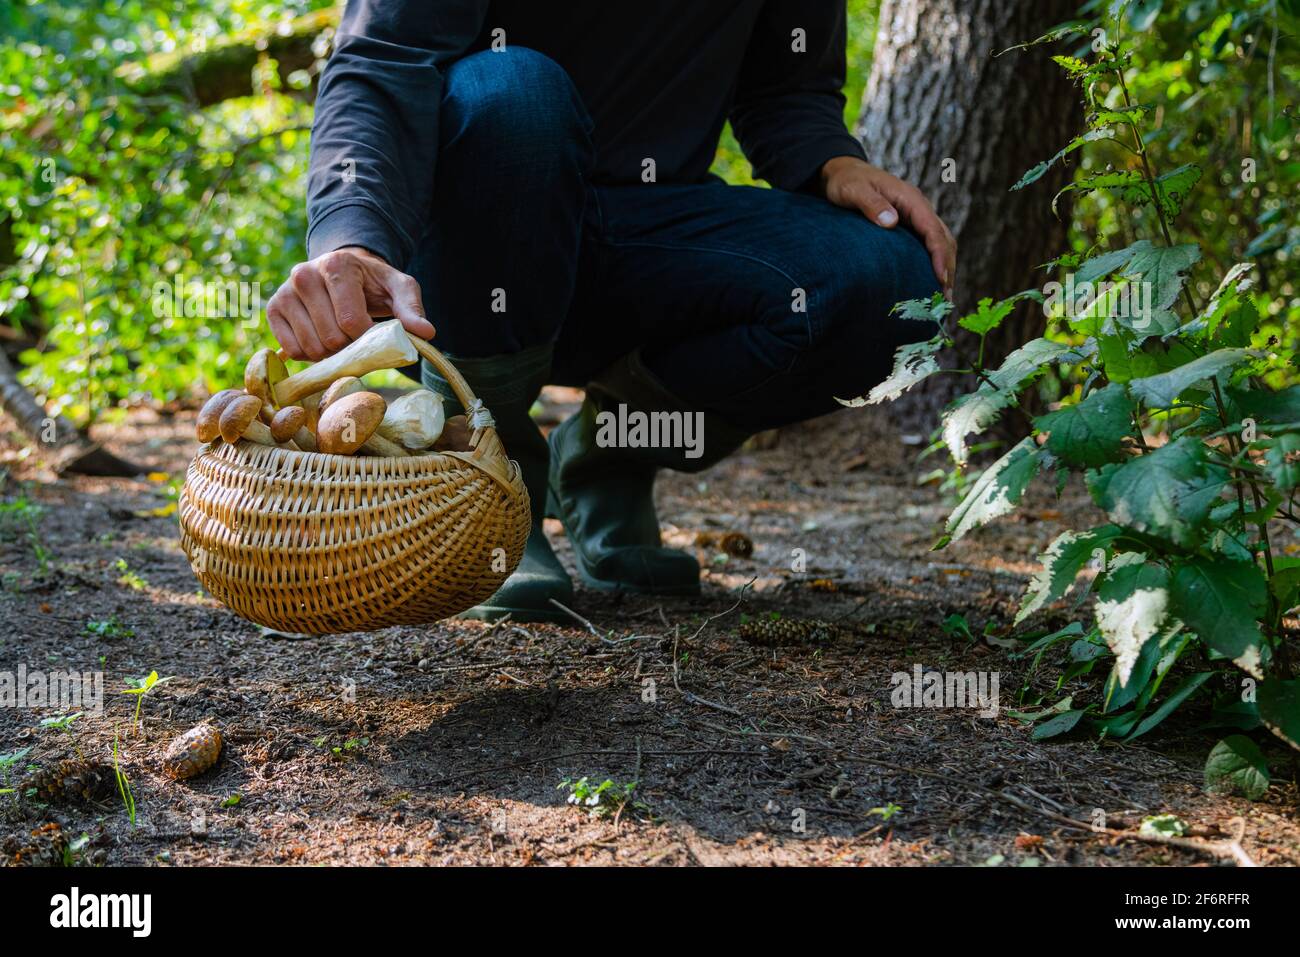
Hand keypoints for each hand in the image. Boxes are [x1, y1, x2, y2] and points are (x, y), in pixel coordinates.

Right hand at [266, 246, 434, 359]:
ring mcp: (285, 292)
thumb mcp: (398, 287)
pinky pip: (292, 350)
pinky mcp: (273, 309)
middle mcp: (304, 275)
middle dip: (349, 346)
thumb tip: (426, 332)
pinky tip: (321, 337)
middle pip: (331, 338)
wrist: (340, 270)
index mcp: (336, 265)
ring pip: (311, 347)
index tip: (373, 331)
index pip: (351, 322)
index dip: (367, 338)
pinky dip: (310, 354)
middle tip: (355, 335)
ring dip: (331, 353)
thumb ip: (411, 308)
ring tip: (340, 335)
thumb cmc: (373, 282)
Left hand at [821, 156, 956, 298]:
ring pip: (940, 242)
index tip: (941, 279)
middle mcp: (918, 207)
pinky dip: (934, 262)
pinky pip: (929, 244)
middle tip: (946, 299)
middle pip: (943, 239)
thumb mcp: (853, 191)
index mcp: (910, 199)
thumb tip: (891, 222)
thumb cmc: (846, 181)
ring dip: (945, 267)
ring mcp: (916, 215)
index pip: (933, 230)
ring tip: (942, 297)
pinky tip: (929, 281)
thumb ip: (871, 204)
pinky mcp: (910, 224)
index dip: (939, 256)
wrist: (842, 172)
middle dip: (948, 268)